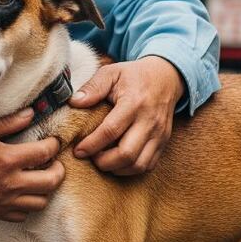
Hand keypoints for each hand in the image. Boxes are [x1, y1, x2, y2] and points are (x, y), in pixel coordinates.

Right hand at [0, 108, 65, 221]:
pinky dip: (29, 204)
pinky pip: (24, 214)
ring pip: (41, 201)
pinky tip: (23, 192)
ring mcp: (4, 201)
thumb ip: (7, 122)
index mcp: (7, 159)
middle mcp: (10, 183)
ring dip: (46, 189)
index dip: (54, 145)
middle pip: (51, 181)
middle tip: (54, 162)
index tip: (52, 141)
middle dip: (58, 170)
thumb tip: (31, 114)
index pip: (45, 153)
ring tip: (40, 177)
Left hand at [69, 56, 183, 175]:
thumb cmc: (134, 75)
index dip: (92, 144)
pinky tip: (117, 162)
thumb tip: (74, 102)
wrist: (166, 77)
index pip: (111, 130)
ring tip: (102, 160)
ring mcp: (159, 134)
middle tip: (90, 157)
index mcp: (134, 103)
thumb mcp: (112, 72)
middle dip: (104, 162)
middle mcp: (149, 121)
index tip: (78, 151)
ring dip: (117, 168)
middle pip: (126, 154)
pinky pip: (148, 165)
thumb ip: (93, 87)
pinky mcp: (164, 142)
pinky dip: (131, 169)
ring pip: (138, 164)